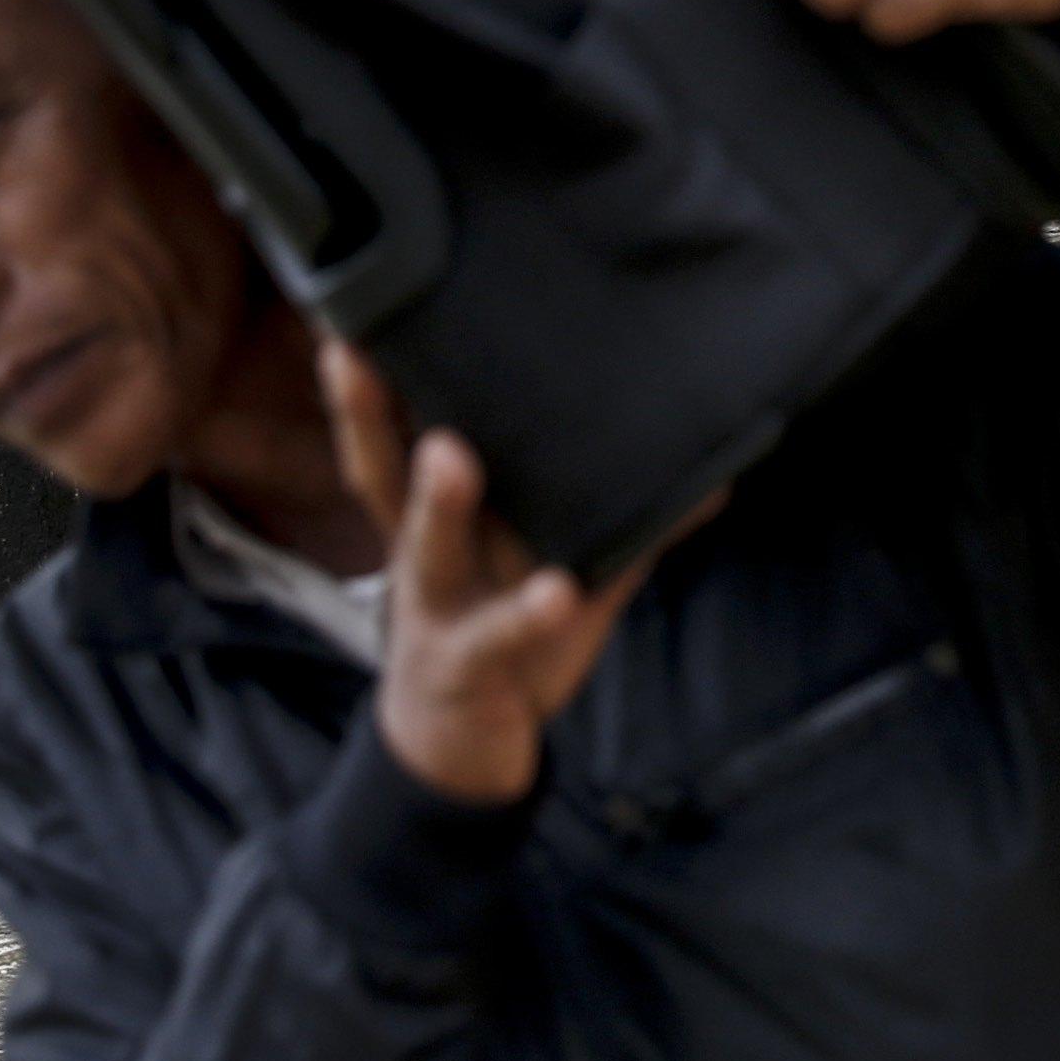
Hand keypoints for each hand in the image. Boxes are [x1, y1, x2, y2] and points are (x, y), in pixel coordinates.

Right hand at [322, 341, 655, 805]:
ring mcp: (435, 611)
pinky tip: (560, 592)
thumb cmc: (499, 629)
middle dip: (367, 414)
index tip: (346, 314)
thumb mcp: (555, 563)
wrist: (460, 746)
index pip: (388, 436)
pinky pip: (502, 636)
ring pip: (428, 552)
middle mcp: (418, 555)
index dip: (366, 382)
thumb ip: (624, 516)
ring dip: (439, 504)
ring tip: (449, 456)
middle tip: (357, 352)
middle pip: (381, 474)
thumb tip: (714, 467)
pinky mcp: (469, 667)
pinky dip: (533, 614)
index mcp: (426, 519)